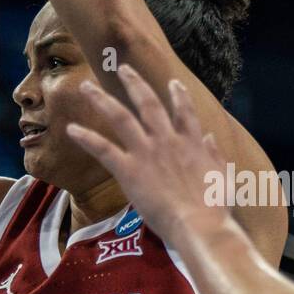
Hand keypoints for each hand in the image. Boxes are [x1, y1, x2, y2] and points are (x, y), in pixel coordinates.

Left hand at [64, 64, 230, 244]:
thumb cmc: (215, 207)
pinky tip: (71, 129)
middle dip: (133, 83)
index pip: (184, 111)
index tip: (173, 83)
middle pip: (147, 103)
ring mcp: (146, 152)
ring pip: (120, 117)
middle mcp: (167, 139)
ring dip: (101, 99)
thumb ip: (215, 154)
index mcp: (192, 142)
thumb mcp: (222, 176)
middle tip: (122, 68)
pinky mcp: (129, 169)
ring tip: (87, 86)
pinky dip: (86, 137)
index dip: (178, 96)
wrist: (200, 224)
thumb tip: (211, 137)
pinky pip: (103, 148)